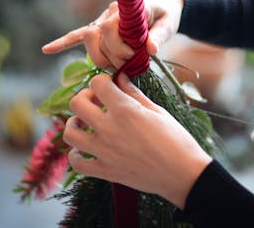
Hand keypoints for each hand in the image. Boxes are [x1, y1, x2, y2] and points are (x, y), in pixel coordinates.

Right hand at [41, 0, 183, 70]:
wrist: (164, 5)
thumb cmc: (167, 14)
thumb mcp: (169, 23)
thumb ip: (160, 35)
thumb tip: (150, 49)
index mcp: (125, 8)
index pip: (110, 28)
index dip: (119, 47)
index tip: (134, 56)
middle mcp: (110, 12)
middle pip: (96, 37)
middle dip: (111, 56)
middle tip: (129, 64)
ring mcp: (102, 20)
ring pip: (89, 42)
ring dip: (100, 58)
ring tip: (119, 66)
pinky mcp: (99, 27)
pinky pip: (78, 35)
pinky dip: (63, 42)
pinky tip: (47, 49)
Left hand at [63, 73, 211, 208]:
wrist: (183, 174)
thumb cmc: (176, 140)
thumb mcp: (158, 111)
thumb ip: (134, 94)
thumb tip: (121, 79)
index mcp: (125, 110)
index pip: (97, 84)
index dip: (102, 80)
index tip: (110, 85)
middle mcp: (109, 129)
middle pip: (77, 104)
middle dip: (85, 97)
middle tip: (97, 101)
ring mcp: (104, 152)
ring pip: (70, 133)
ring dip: (76, 123)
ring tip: (87, 123)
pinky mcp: (105, 171)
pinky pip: (77, 163)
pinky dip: (77, 155)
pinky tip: (86, 149)